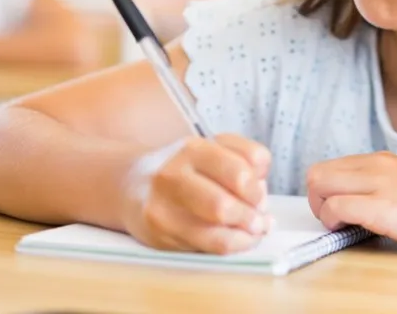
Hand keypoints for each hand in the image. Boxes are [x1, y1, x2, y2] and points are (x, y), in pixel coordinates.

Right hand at [121, 134, 272, 253]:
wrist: (133, 184)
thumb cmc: (187, 168)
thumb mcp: (216, 147)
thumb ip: (247, 156)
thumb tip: (263, 186)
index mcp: (193, 149)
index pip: (239, 170)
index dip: (258, 189)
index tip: (262, 197)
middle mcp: (173, 176)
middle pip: (223, 206)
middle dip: (251, 217)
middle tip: (260, 220)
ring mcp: (162, 208)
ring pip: (214, 234)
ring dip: (243, 237)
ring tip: (253, 232)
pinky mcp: (159, 234)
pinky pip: (204, 248)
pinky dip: (229, 247)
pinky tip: (236, 240)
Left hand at [306, 152, 396, 254]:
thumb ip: (382, 185)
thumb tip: (357, 199)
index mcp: (381, 161)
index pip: (330, 166)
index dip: (324, 191)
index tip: (336, 208)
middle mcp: (376, 166)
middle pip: (317, 172)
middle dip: (315, 199)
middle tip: (333, 219)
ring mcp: (378, 185)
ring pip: (319, 184)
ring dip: (321, 209)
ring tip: (341, 225)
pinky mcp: (381, 208)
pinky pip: (335, 207)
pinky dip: (332, 221)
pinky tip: (348, 230)